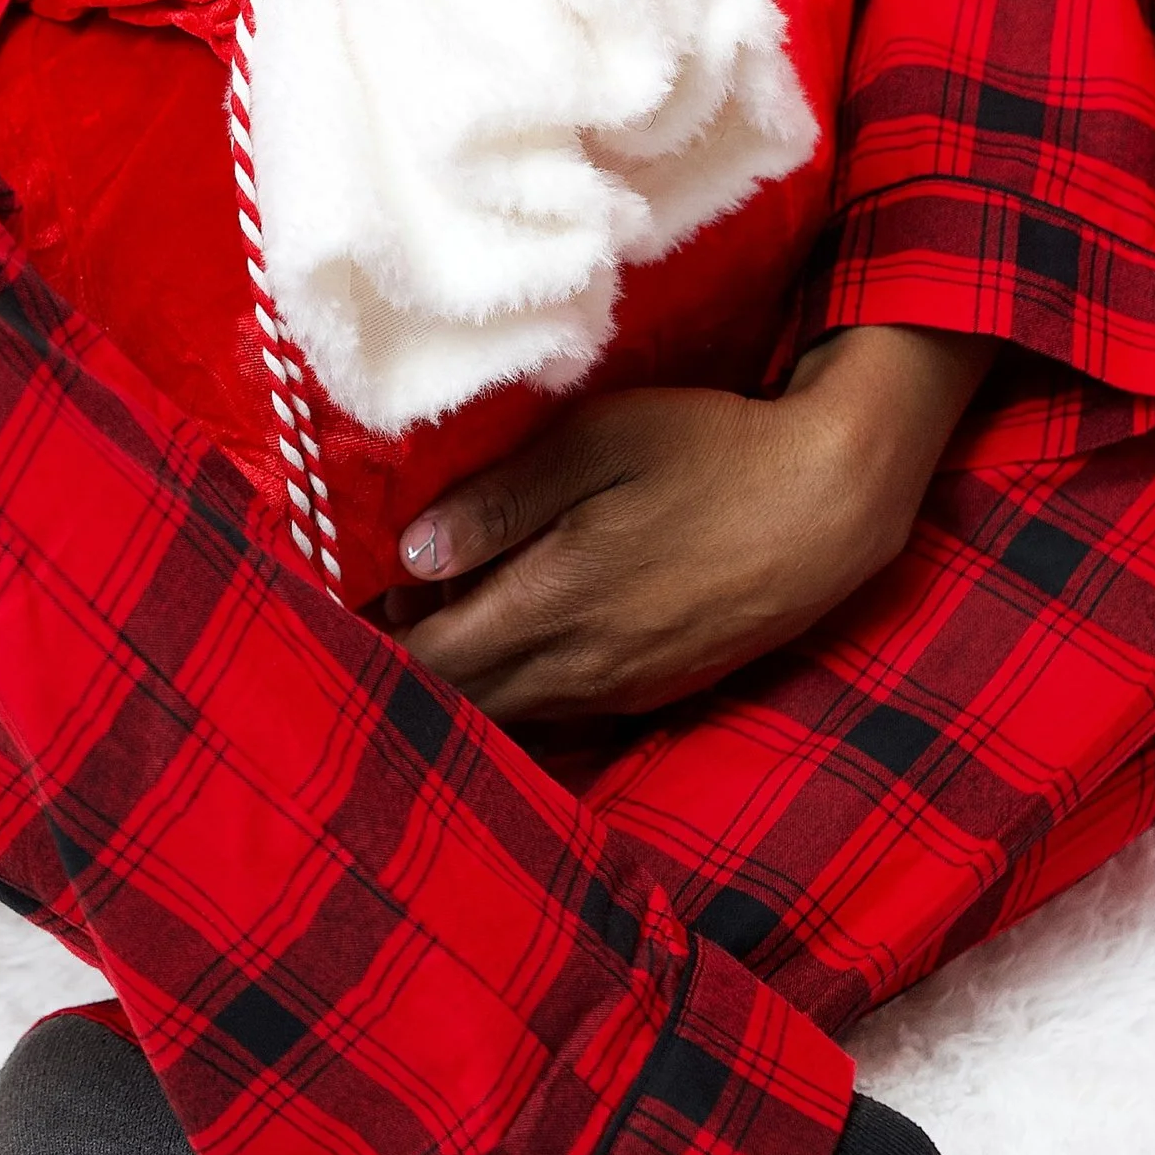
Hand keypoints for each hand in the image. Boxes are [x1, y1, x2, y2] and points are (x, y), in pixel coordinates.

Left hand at [383, 326, 991, 725]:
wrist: (827, 506)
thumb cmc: (706, 451)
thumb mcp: (597, 442)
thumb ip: (500, 501)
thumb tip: (410, 556)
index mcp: (552, 605)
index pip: (428, 660)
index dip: (370, 645)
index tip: (327, 613)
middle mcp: (578, 669)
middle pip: (460, 700)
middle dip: (405, 668)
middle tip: (364, 616)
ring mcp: (620, 689)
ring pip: (508, 711)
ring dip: (459, 679)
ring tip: (427, 617)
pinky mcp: (653, 690)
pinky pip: (557, 709)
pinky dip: (513, 685)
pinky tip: (505, 633)